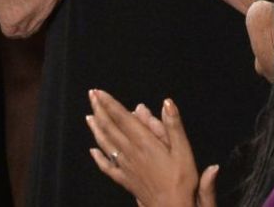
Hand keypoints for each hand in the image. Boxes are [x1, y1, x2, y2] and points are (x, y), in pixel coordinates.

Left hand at [87, 90, 210, 206]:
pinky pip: (108, 167)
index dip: (110, 104)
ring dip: (97, 128)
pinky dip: (99, 157)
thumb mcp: (184, 150)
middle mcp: (131, 153)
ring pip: (106, 144)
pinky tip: (93, 151)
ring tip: (89, 116)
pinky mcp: (125, 179)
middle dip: (100, 110)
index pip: (123, 119)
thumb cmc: (181, 181)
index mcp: (145, 143)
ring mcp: (126, 167)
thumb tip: (167, 102)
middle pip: (111, 128)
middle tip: (91, 95)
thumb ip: (174, 126)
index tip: (98, 92)